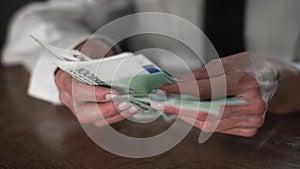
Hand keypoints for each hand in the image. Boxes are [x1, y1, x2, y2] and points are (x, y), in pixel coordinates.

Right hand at [54, 39, 138, 126]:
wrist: (84, 60)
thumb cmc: (88, 55)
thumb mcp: (92, 52)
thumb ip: (102, 62)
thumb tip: (122, 69)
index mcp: (64, 79)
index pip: (75, 90)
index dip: (95, 94)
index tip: (113, 93)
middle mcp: (68, 98)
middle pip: (84, 113)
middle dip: (108, 110)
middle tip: (126, 103)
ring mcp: (78, 109)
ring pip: (97, 120)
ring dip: (118, 114)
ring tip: (134, 106)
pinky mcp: (90, 115)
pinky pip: (105, 121)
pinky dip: (119, 115)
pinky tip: (132, 108)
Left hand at [157, 52, 297, 136]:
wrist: (270, 80)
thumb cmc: (248, 68)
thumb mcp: (223, 63)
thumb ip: (199, 77)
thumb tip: (175, 87)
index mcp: (247, 80)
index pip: (206, 90)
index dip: (181, 92)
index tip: (163, 92)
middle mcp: (252, 103)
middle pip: (207, 113)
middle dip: (180, 108)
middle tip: (163, 103)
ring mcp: (252, 120)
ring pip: (209, 124)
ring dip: (188, 115)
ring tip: (175, 105)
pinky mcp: (249, 129)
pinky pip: (217, 128)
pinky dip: (201, 120)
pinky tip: (195, 111)